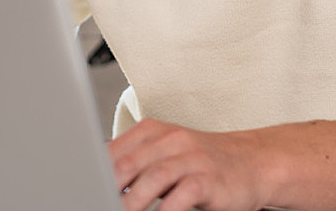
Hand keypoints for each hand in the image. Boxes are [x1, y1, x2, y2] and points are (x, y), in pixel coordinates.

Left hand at [108, 119, 273, 210]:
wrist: (253, 163)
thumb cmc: (202, 164)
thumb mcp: (165, 155)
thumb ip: (134, 164)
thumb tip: (98, 182)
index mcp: (152, 131)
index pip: (113, 151)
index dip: (93, 173)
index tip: (82, 190)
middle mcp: (171, 140)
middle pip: (127, 163)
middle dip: (107, 188)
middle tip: (95, 201)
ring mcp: (192, 157)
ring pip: (153, 178)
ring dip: (132, 202)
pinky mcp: (210, 178)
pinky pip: (183, 194)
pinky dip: (166, 210)